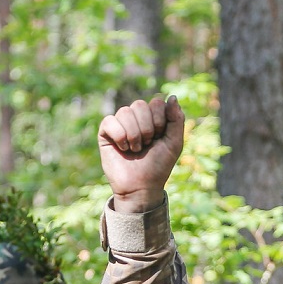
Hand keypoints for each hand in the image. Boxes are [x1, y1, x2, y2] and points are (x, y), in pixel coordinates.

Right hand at [98, 96, 185, 213]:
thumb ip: (176, 119)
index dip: (159, 120)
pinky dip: (119, 136)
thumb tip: (172, 96)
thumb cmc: (158, 166)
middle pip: (140, 104)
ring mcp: (120, 124)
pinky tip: (123, 148)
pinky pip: (110, 121)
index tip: (159, 137)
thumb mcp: (174, 143)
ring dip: (134, 135)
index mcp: (153, 118)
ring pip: (125, 111)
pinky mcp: (106, 132)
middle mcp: (136, 118)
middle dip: (147, 128)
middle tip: (147, 145)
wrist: (141, 186)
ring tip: (135, 149)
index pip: (156, 102)